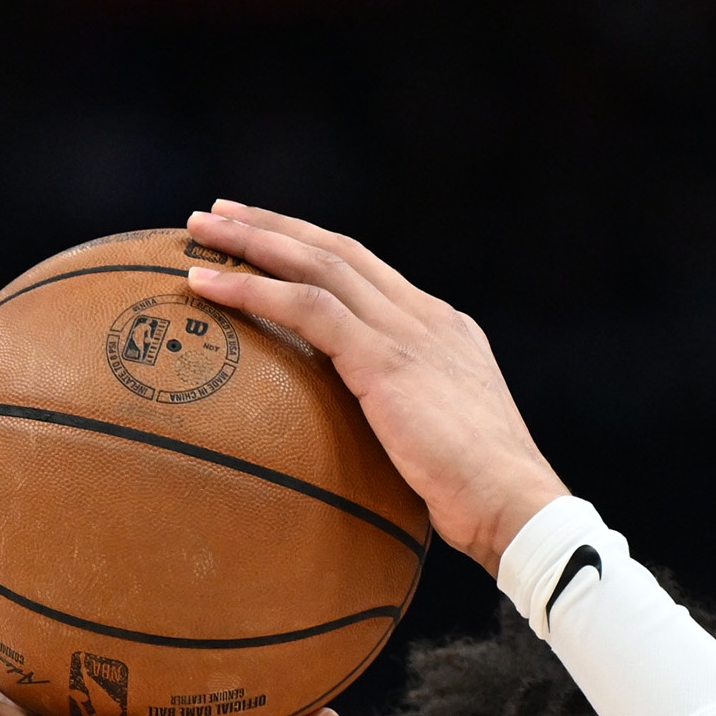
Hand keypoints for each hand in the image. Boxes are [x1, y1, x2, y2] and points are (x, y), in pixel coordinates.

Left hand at [182, 204, 567, 574]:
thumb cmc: (481, 499)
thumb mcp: (443, 443)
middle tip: (218, 211)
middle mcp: (426, 318)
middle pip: (337, 251)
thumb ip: (408, 422)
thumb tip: (372, 447)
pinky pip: (307, 309)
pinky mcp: (385, 360)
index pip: (368, 272)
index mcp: (443, 330)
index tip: (269, 236)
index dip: (314, 248)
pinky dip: (252, 291)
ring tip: (200, 229)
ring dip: (253, 242)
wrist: (516, 504)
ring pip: (317, 265)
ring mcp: (408, 333)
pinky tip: (208, 286)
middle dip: (274, 225)